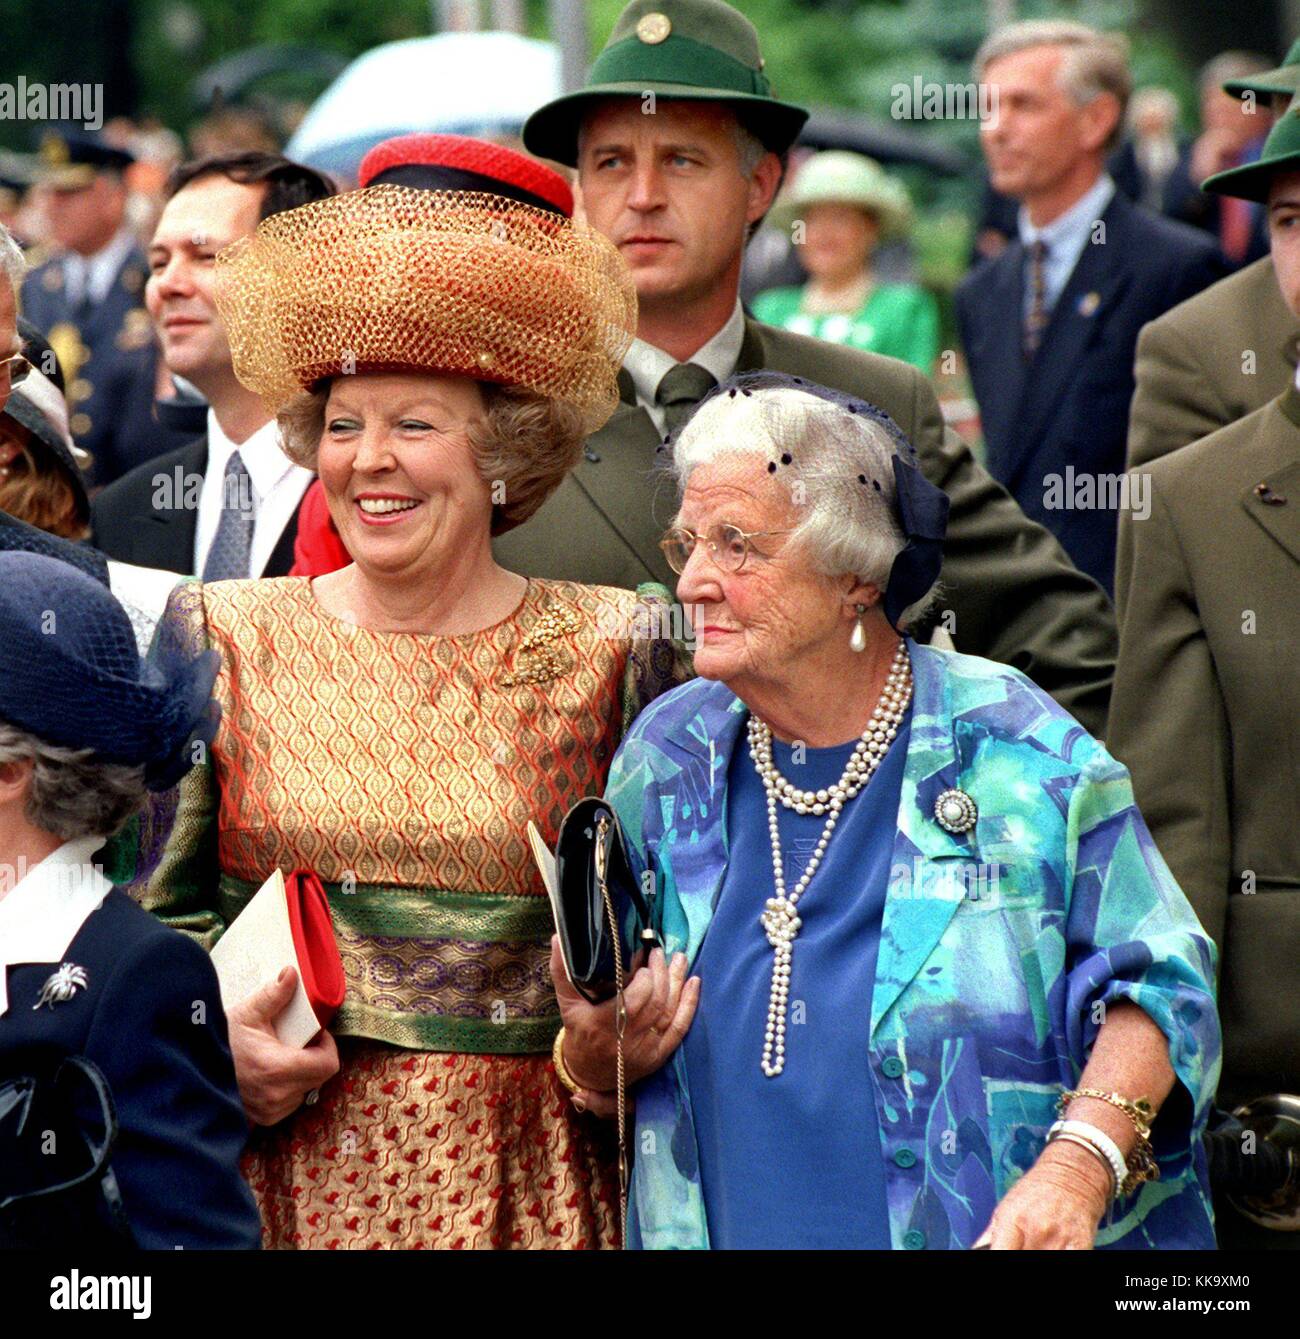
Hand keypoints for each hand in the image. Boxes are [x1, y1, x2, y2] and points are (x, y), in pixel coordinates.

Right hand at [227, 966, 340, 1125]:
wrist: (190, 1072)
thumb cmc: (219, 1042)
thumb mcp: (246, 1014)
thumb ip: (273, 995)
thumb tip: (292, 973)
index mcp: (276, 1070)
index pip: (327, 1065)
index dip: (327, 1046)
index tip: (315, 1033)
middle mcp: (276, 1097)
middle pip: (320, 1077)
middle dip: (315, 1056)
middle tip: (297, 1040)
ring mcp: (270, 1112)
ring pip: (307, 1090)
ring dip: (302, 1072)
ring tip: (282, 1055)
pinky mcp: (264, 1119)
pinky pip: (291, 1102)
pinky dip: (289, 1087)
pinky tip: (273, 1072)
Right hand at [549, 937, 699, 1116]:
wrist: (590, 1074)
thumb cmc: (579, 1033)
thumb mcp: (567, 1004)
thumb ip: (563, 972)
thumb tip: (559, 938)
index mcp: (602, 1027)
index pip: (631, 1004)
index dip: (644, 982)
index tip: (643, 960)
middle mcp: (627, 1042)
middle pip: (654, 1004)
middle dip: (661, 975)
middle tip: (659, 952)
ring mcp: (646, 1050)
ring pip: (668, 1012)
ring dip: (677, 982)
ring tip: (678, 958)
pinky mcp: (660, 1055)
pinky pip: (680, 1028)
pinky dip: (689, 1004)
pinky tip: (693, 982)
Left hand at [974, 1140, 1110, 1248]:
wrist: (1072, 1176)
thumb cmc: (1035, 1191)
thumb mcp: (1007, 1206)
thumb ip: (992, 1233)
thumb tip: (979, 1249)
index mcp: (1012, 1218)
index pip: (999, 1252)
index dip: (998, 1256)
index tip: (1001, 1252)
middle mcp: (1036, 1230)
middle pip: (1022, 1258)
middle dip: (1019, 1252)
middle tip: (1021, 1245)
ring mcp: (1059, 1240)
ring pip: (1042, 1260)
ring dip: (1036, 1256)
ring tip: (1035, 1245)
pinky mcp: (1080, 1247)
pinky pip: (1066, 1260)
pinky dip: (1058, 1258)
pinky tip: (1053, 1248)